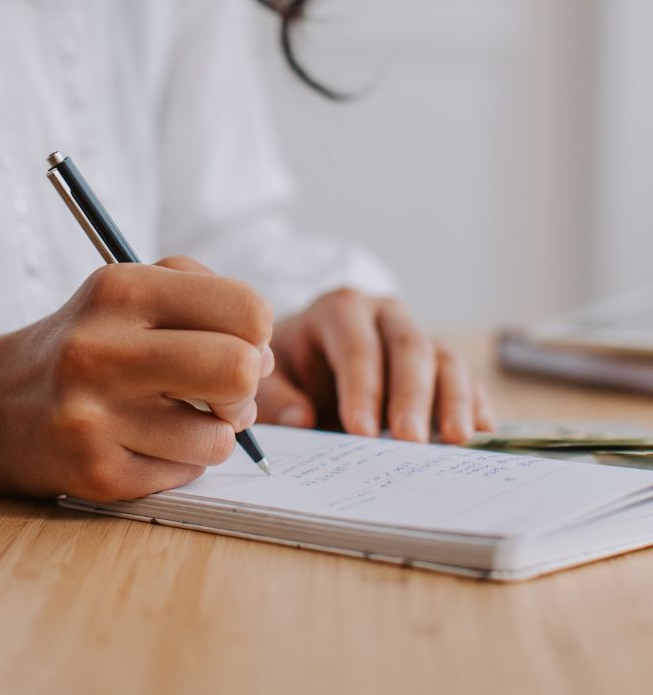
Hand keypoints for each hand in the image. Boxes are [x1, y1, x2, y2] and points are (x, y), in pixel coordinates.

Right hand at [0, 256, 274, 500]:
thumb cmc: (85, 340)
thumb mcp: (129, 287)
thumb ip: (204, 295)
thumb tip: (264, 355)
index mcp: (119, 289)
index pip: (244, 309)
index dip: (256, 331)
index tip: (237, 340)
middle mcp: (102, 350)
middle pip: (239, 371)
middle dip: (246, 386)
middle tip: (224, 389)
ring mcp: (95, 417)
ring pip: (219, 437)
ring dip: (214, 431)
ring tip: (179, 416)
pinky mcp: (96, 474)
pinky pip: (186, 475)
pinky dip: (180, 461)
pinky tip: (144, 441)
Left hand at [256, 288, 493, 443]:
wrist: (311, 356)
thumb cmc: (290, 366)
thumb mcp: (270, 377)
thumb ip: (276, 397)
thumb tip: (301, 421)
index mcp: (340, 310)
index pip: (356, 346)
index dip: (362, 388)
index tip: (361, 432)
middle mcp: (386, 315)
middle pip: (409, 347)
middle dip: (412, 395)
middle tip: (410, 441)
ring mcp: (419, 334)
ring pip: (446, 360)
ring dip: (454, 400)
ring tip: (455, 440)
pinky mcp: (442, 363)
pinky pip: (467, 379)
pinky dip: (476, 405)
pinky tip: (480, 435)